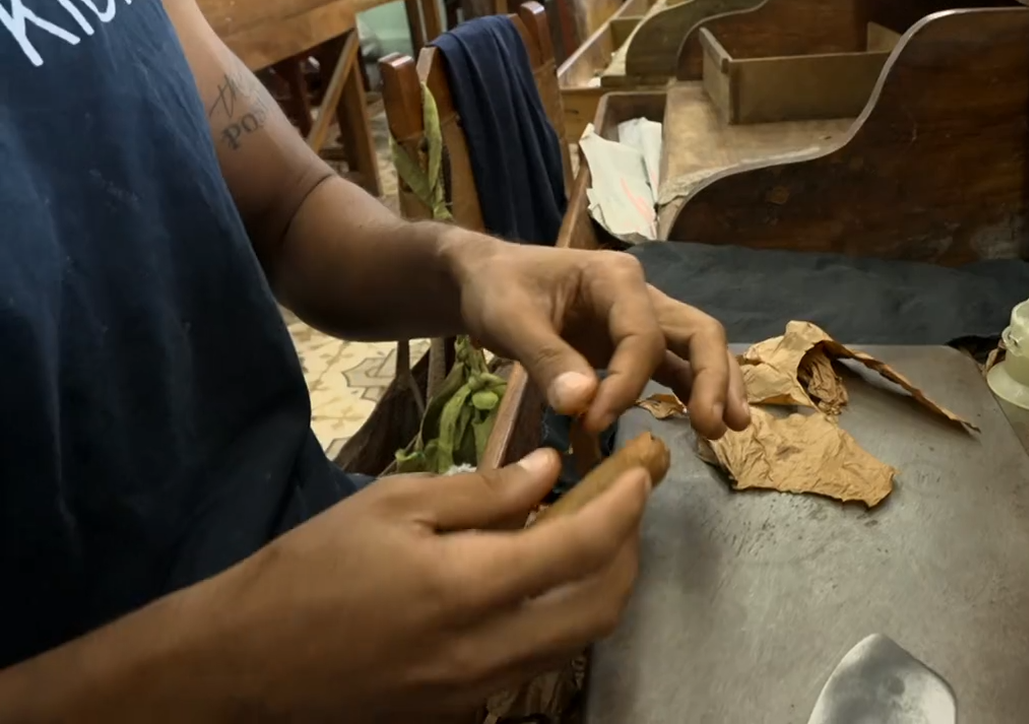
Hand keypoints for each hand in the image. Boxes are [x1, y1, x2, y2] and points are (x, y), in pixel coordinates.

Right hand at [185, 449, 648, 719]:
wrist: (244, 666)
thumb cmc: (309, 571)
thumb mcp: (391, 506)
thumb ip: (481, 492)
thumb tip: (549, 472)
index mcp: (466, 587)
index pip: (582, 548)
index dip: (624, 507)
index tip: (641, 473)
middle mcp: (486, 650)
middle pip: (599, 608)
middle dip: (628, 553)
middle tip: (625, 506)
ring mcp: (476, 690)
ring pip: (573, 640)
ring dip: (598, 586)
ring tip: (587, 535)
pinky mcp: (461, 709)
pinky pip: (534, 661)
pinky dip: (557, 616)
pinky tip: (536, 579)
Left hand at [456, 241, 750, 437]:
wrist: (487, 282)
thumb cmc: (496, 290)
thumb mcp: (508, 319)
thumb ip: (545, 359)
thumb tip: (582, 403)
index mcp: (614, 278)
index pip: (641, 335)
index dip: (626, 384)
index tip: (593, 424)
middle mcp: (642, 295)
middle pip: (698, 332)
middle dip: (712, 378)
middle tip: (712, 427)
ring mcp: (644, 320)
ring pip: (697, 348)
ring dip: (717, 386)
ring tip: (728, 430)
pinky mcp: (636, 346)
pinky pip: (676, 366)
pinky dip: (693, 391)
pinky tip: (704, 424)